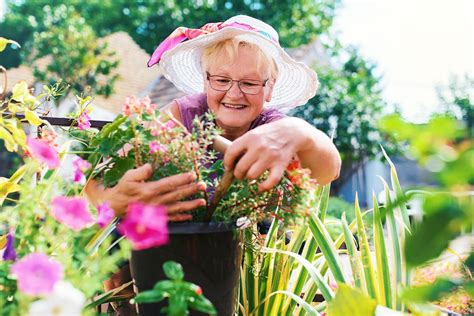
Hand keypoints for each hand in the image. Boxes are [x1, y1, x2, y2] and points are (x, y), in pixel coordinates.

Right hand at [88, 164, 205, 220]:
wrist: (115, 207)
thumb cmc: (122, 190)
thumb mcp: (128, 177)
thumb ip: (140, 172)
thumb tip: (151, 166)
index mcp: (149, 190)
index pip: (169, 184)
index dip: (182, 179)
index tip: (192, 175)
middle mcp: (155, 202)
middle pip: (176, 195)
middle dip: (191, 190)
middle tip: (203, 186)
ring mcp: (156, 211)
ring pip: (176, 208)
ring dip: (190, 205)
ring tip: (202, 202)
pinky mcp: (155, 218)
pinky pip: (170, 219)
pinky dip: (181, 218)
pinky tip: (190, 216)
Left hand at [223, 120, 299, 191]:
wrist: (292, 132)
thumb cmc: (269, 134)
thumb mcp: (254, 133)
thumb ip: (243, 144)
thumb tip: (230, 161)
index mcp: (250, 137)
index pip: (231, 152)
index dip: (227, 162)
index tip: (228, 167)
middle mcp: (259, 147)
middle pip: (240, 167)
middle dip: (238, 173)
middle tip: (240, 173)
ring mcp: (270, 157)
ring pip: (252, 175)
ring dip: (249, 177)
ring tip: (251, 174)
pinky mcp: (280, 165)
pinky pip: (270, 181)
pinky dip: (264, 187)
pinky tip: (260, 187)